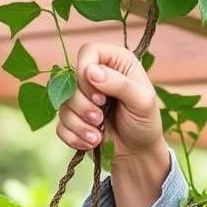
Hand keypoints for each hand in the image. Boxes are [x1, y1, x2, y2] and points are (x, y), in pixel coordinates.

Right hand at [56, 43, 164, 161]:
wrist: (137, 153)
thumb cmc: (145, 122)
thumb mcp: (142, 102)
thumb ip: (120, 84)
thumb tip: (91, 72)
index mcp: (115, 63)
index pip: (88, 52)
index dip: (86, 71)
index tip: (99, 95)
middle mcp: (96, 77)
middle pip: (71, 81)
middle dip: (83, 105)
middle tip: (100, 117)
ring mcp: (82, 98)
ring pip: (63, 104)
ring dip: (80, 124)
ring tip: (98, 135)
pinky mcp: (73, 118)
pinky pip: (60, 125)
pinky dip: (75, 136)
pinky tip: (91, 141)